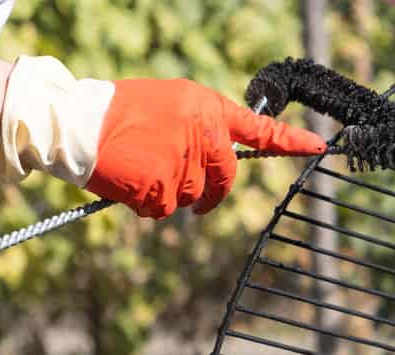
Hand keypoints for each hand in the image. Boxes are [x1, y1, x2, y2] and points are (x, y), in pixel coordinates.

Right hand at [86, 79, 326, 217]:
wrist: (75, 123)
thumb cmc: (119, 112)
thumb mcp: (170, 105)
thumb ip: (201, 128)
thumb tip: (218, 159)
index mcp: (206, 109)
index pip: (257, 128)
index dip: (290, 141)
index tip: (318, 146)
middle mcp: (202, 134)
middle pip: (223, 180)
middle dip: (211, 193)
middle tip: (195, 197)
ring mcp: (183, 163)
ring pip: (192, 198)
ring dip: (171, 194)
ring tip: (141, 168)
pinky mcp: (161, 188)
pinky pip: (164, 210)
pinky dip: (148, 204)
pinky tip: (130, 181)